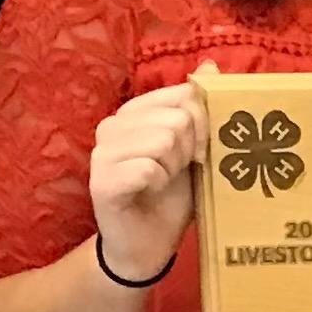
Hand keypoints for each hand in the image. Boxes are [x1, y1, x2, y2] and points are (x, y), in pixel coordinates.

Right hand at [88, 85, 204, 282]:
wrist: (148, 246)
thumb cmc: (171, 197)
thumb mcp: (194, 149)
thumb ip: (199, 109)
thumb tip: (211, 66)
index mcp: (135, 112)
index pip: (183, 94)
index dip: (203, 124)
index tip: (199, 151)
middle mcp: (113, 125)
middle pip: (178, 118)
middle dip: (190, 150)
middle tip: (178, 171)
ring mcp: (102, 152)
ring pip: (164, 141)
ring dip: (174, 168)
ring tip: (163, 182)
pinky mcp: (101, 180)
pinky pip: (148, 168)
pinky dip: (159, 184)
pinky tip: (149, 193)